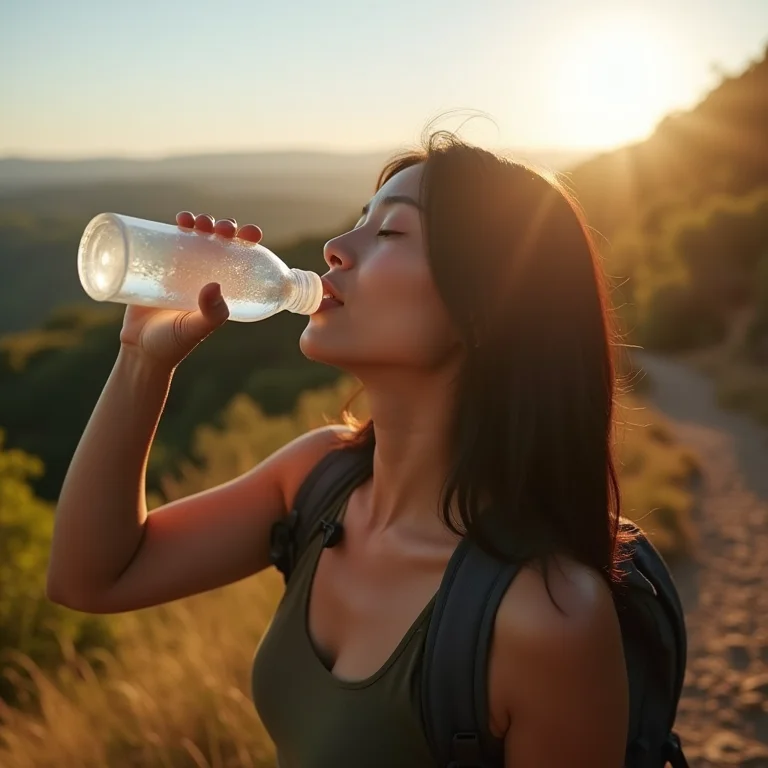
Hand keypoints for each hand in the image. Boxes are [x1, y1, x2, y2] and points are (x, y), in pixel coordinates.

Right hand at [119, 212, 263, 368]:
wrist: (139, 350)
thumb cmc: (173, 344)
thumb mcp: (196, 330)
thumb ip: (210, 314)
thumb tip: (215, 286)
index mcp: (221, 289)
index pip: (239, 260)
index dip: (247, 243)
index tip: (252, 232)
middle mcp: (204, 276)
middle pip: (218, 243)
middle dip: (222, 229)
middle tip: (220, 228)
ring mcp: (180, 270)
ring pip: (194, 238)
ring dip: (199, 222)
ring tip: (195, 221)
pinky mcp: (157, 267)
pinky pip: (167, 241)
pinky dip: (173, 227)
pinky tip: (179, 220)